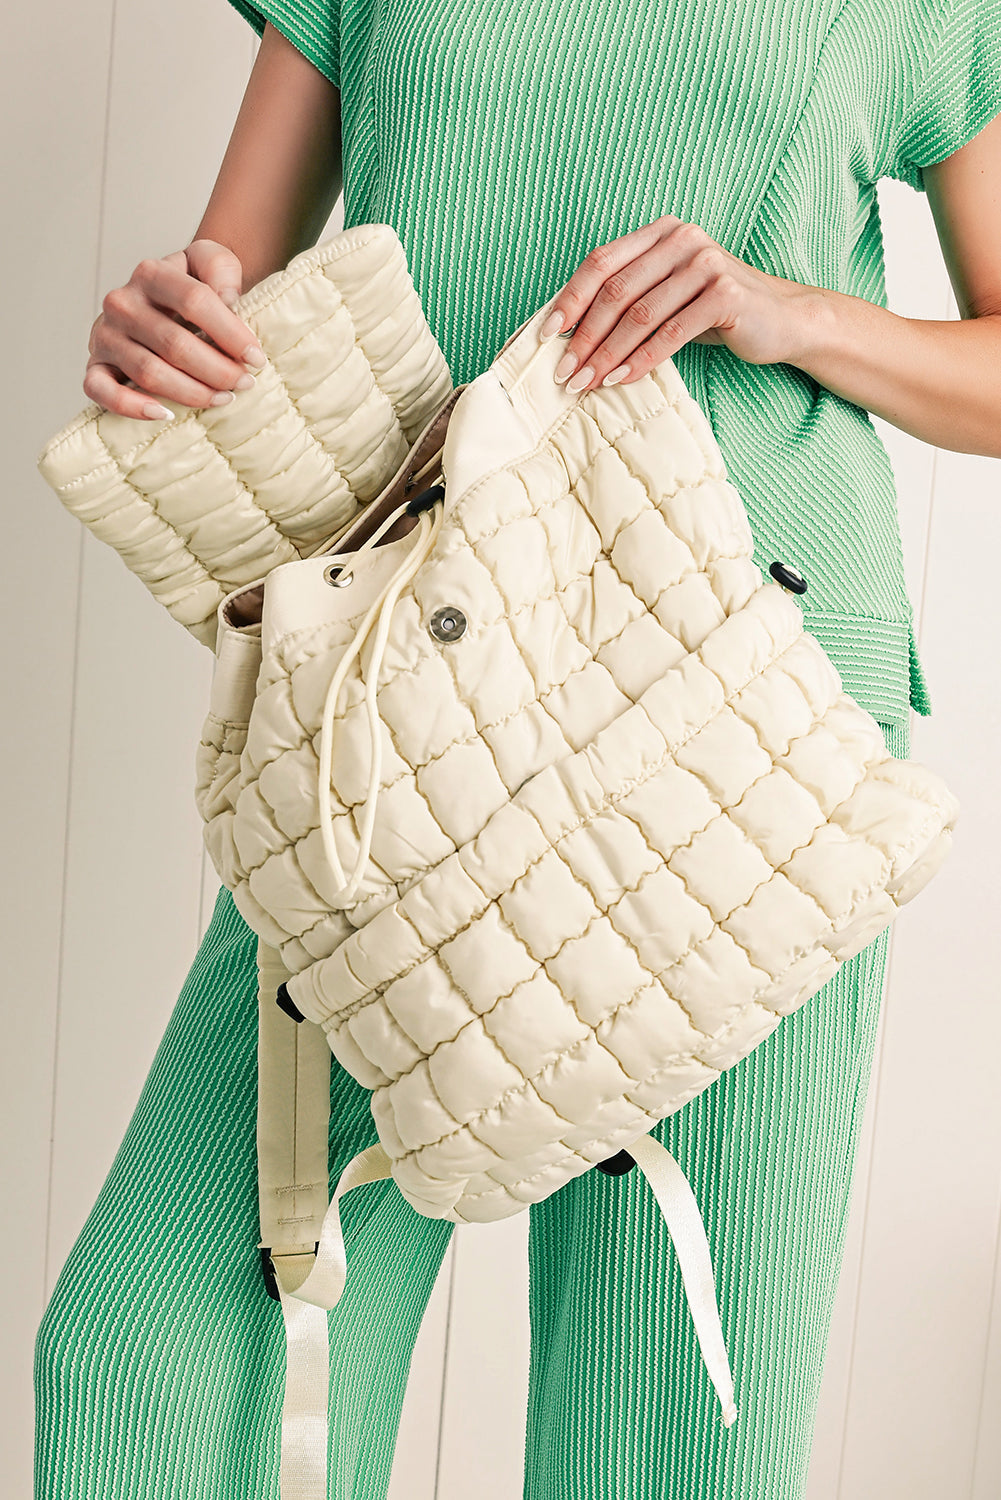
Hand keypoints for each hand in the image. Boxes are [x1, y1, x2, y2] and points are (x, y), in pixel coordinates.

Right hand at [83, 239, 266, 419]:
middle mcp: (122, 303)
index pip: (195, 301)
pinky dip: (132, 407)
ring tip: (222, 399)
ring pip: (149, 372)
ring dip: (191, 392)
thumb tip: (227, 297)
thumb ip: (220, 266)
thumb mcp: (211, 263)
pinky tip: (165, 414)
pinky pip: (101, 390)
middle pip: (175, 343)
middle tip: (244, 383)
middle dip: (217, 370)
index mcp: (151, 273)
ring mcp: (105, 336)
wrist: (161, 306)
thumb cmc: (192, 291)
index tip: (256, 358)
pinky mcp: (96, 366)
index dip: (230, 333)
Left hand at [539, 214, 819, 393]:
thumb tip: (568, 331)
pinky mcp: (725, 294)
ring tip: (585, 383)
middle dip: (584, 336)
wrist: (781, 319)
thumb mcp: (667, 296)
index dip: (569, 299)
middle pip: (616, 291)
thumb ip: (629, 299)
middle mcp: (682, 239)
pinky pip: (671, 333)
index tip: (544, 335)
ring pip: (640, 314)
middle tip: (562, 372)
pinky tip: (621, 380)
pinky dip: (642, 360)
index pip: (601, 262)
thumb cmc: (713, 312)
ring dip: (607, 354)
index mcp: (661, 233)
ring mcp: (706, 263)